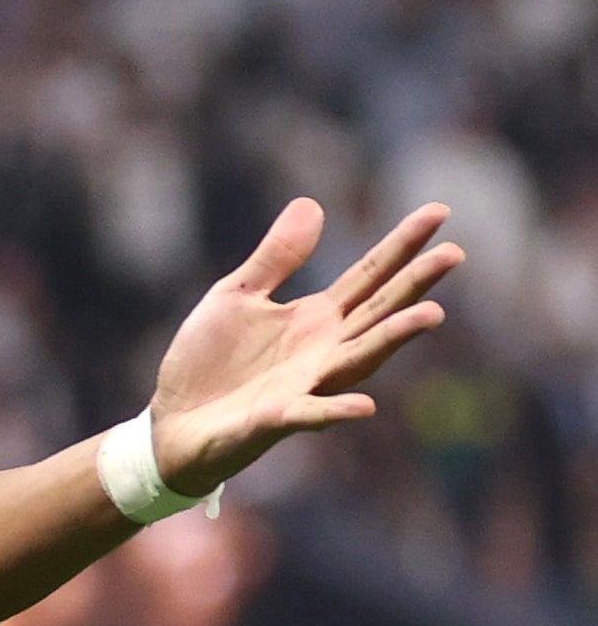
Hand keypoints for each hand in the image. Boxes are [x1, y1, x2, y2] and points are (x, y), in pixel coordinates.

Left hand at [148, 199, 460, 495]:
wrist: (170, 422)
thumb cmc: (209, 361)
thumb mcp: (237, 295)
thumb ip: (276, 257)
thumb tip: (313, 203)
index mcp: (315, 319)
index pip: (370, 275)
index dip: (402, 244)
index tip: (439, 211)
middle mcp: (324, 351)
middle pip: (379, 312)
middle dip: (415, 284)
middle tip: (455, 253)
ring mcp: (304, 386)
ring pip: (358, 360)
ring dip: (393, 339)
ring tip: (431, 314)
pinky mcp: (274, 419)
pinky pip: (309, 414)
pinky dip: (335, 410)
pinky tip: (364, 407)